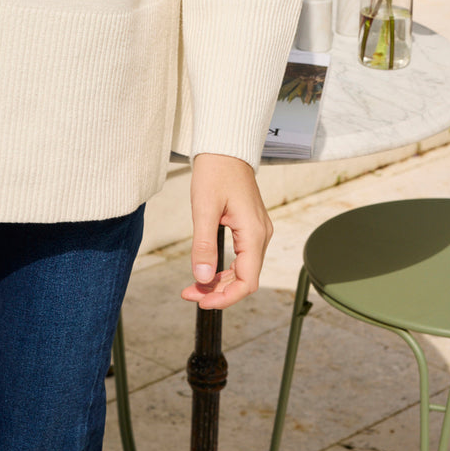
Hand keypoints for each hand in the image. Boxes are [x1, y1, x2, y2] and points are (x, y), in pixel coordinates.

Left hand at [181, 153, 272, 309]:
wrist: (225, 148)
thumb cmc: (215, 172)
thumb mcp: (204, 208)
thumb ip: (203, 245)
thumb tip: (202, 279)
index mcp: (254, 234)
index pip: (248, 282)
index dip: (226, 298)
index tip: (201, 302)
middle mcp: (261, 235)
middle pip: (245, 279)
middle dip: (218, 292)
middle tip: (188, 294)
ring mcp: (257, 232)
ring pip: (243, 270)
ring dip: (219, 282)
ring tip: (192, 286)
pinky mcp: (250, 227)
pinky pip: (241, 257)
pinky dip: (224, 269)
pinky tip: (205, 272)